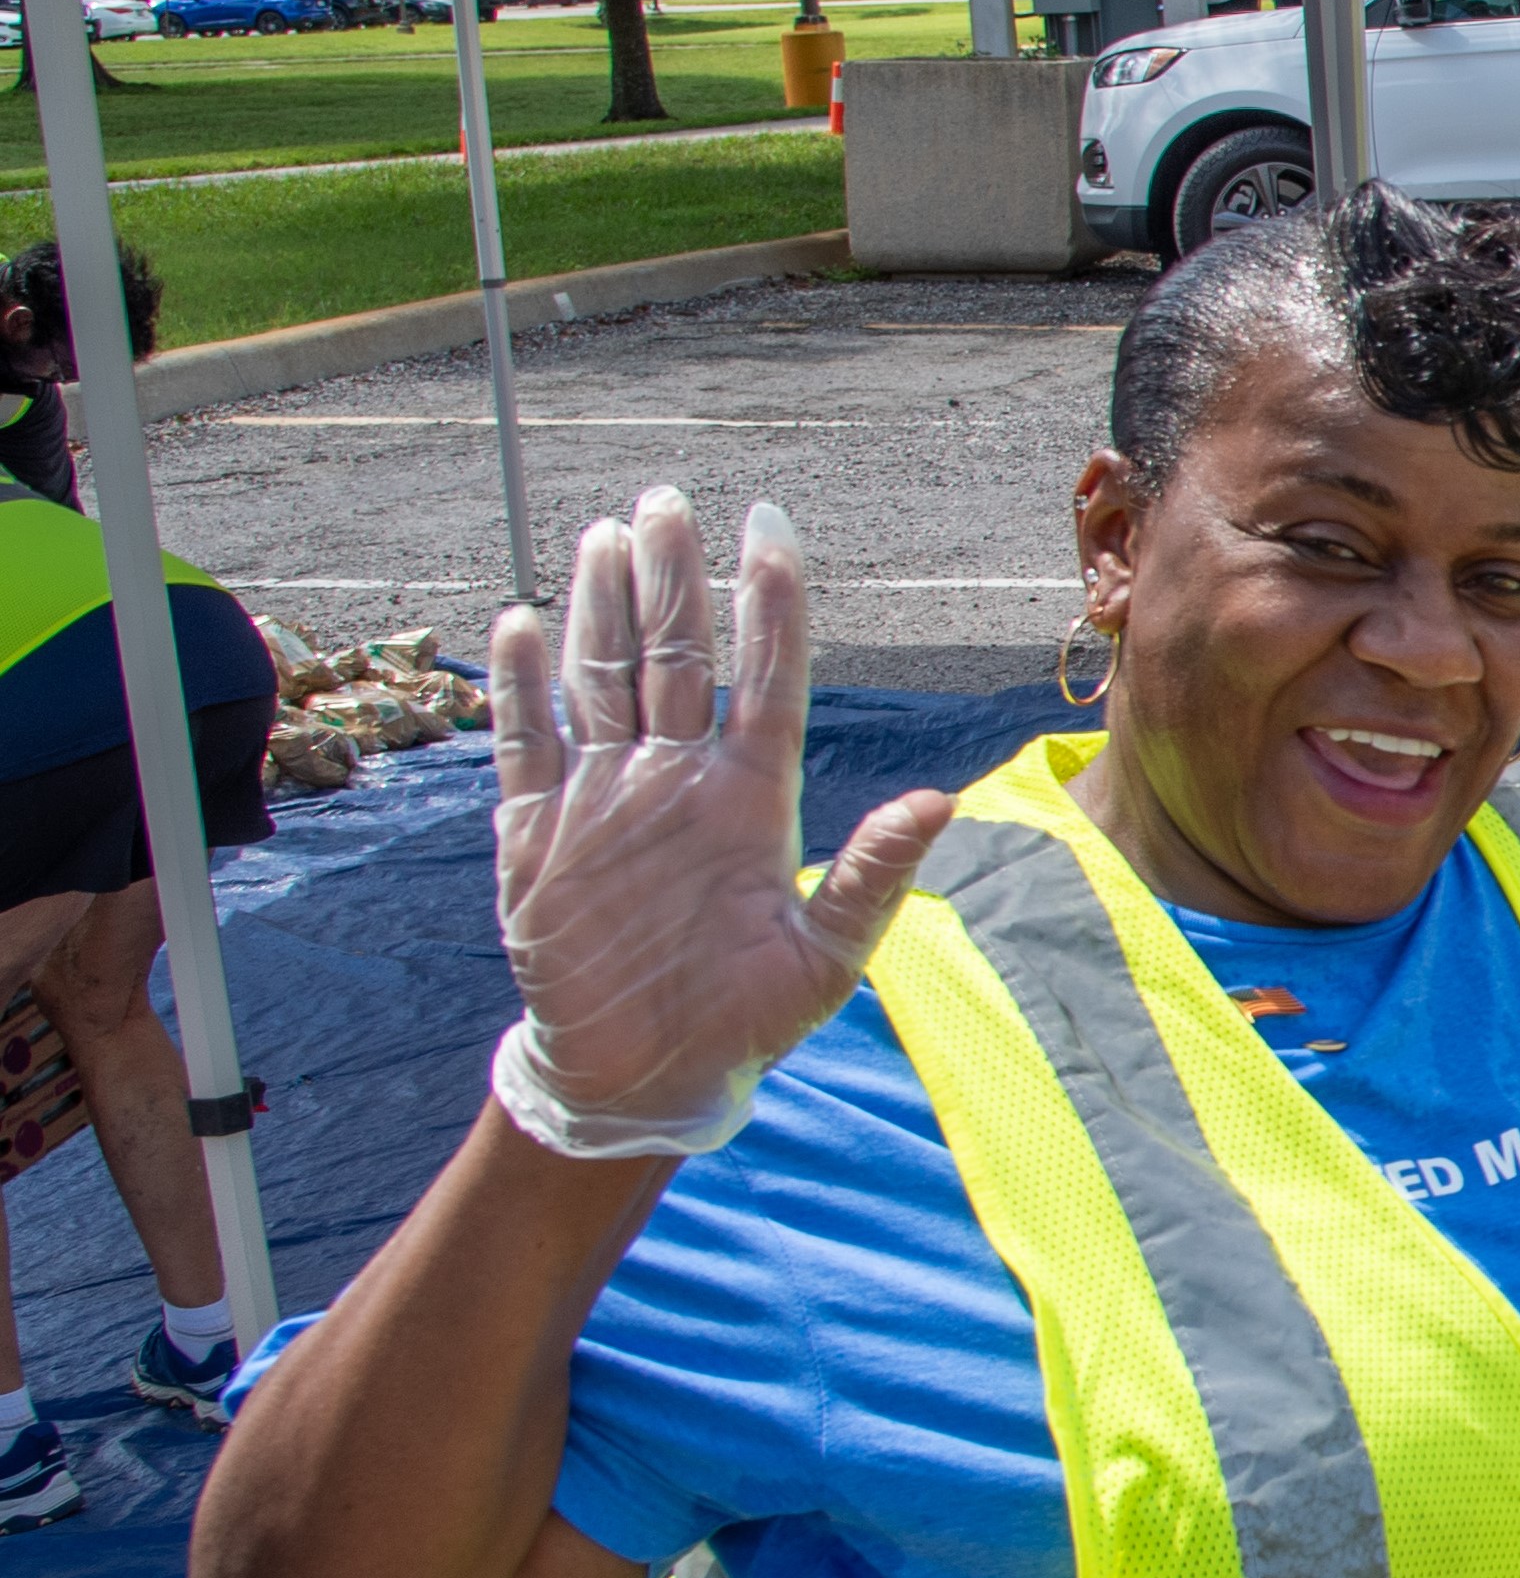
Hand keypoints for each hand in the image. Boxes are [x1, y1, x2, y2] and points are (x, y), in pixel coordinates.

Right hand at [483, 489, 947, 1164]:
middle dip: (672, 578)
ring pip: (603, 678)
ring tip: (605, 534)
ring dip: (601, 607)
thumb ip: (872, 874)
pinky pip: (528, 743)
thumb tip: (940, 801)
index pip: (764, 676)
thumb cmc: (749, 1017)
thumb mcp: (826, 954)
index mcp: (752, 794)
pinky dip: (519, 687)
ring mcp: (609, 797)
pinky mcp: (542, 832)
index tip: (767, 527)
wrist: (649, 1076)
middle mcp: (680, 778)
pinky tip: (520, 622)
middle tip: (665, 501)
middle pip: (675, 655)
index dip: (766, 603)